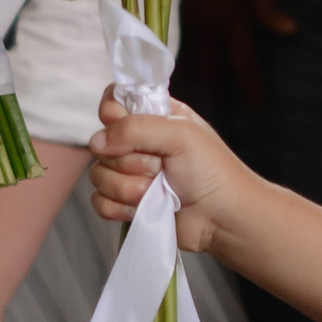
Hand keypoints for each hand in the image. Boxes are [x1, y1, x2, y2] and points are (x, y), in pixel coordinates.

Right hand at [88, 93, 252, 251]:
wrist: (223, 218)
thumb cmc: (213, 172)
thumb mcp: (180, 134)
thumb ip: (135, 128)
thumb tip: (97, 141)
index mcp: (155, 118)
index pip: (113, 103)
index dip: (113, 115)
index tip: (124, 123)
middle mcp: (140, 144)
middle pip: (102, 143)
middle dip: (130, 160)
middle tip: (161, 167)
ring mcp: (132, 175)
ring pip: (99, 175)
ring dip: (128, 187)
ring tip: (157, 191)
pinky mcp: (127, 204)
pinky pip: (100, 202)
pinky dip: (121, 207)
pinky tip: (144, 208)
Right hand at [174, 0, 296, 110]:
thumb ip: (269, 10)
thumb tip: (291, 31)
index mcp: (233, 24)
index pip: (243, 61)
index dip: (250, 85)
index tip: (255, 106)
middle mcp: (212, 31)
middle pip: (215, 68)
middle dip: (219, 91)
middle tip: (221, 112)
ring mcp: (195, 27)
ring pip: (196, 61)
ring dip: (201, 81)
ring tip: (199, 100)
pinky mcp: (184, 20)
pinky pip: (185, 48)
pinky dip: (186, 63)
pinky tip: (186, 74)